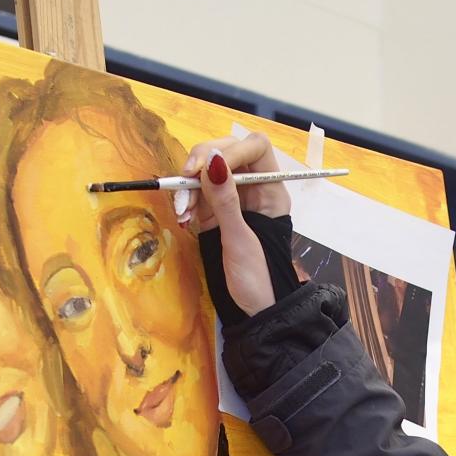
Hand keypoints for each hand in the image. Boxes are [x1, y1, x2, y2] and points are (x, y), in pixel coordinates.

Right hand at [183, 134, 288, 314]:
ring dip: (189, 186)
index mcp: (272, 189)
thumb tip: (212, 161)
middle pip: (226, 153)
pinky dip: (186, 200)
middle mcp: (253, 188)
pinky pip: (197, 193)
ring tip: (182, 211)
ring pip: (206, 172)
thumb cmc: (259, 278)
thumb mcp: (241, 239)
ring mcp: (233, 199)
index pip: (255, 146)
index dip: (231, 150)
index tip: (208, 168)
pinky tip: (183, 217)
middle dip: (202, 164)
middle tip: (185, 181)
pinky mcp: (215, 212)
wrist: (257, 309)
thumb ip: (226, 200)